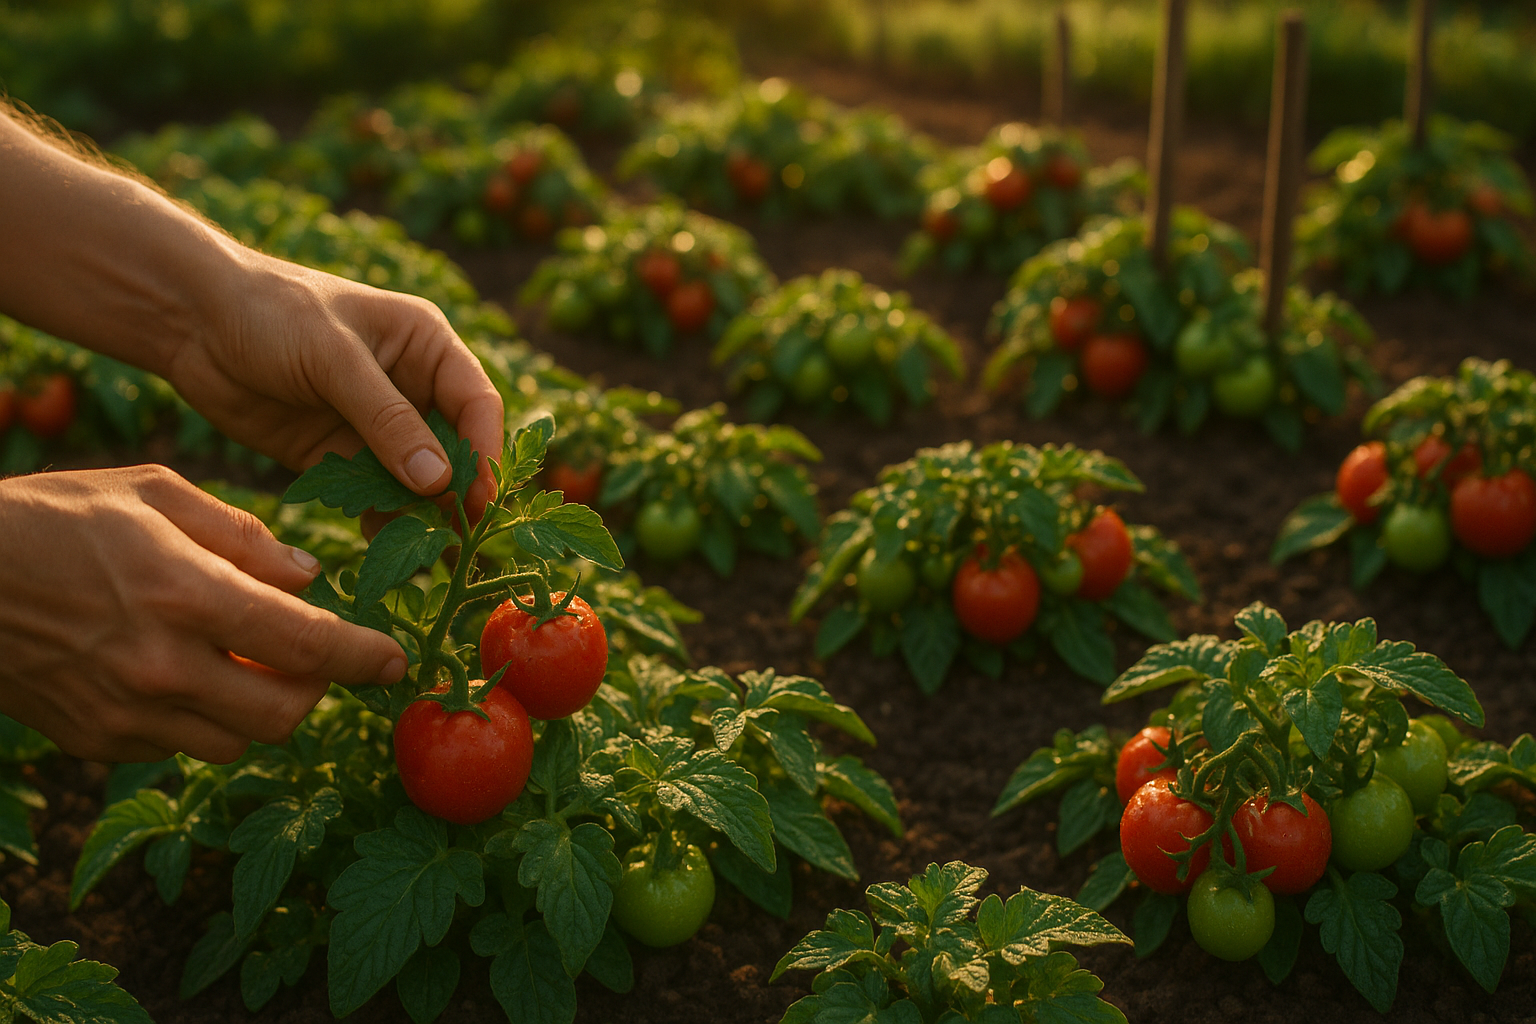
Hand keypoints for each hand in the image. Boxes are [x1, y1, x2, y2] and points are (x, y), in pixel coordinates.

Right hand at [0, 466, 406, 762]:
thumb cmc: (52, 517)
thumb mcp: (151, 492)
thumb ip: (242, 535)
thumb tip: (310, 576)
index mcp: (183, 593)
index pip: (308, 645)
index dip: (365, 657)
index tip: (395, 660)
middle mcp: (160, 666)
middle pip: (284, 714)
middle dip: (318, 690)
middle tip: (320, 657)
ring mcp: (125, 713)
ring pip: (238, 741)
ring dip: (266, 708)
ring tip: (256, 661)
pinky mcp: (97, 742)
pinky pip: (183, 746)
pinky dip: (208, 718)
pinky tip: (192, 673)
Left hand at [164, 250, 504, 516]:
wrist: (189, 319)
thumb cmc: (270, 310)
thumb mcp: (333, 357)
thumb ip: (387, 418)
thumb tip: (439, 481)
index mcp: (425, 346)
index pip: (476, 403)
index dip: (484, 452)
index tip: (480, 499)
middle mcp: (410, 387)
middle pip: (452, 448)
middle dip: (455, 493)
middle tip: (457, 539)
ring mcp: (373, 424)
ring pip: (413, 478)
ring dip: (418, 513)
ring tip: (420, 554)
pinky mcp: (335, 454)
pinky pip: (369, 494)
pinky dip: (377, 519)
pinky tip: (379, 545)